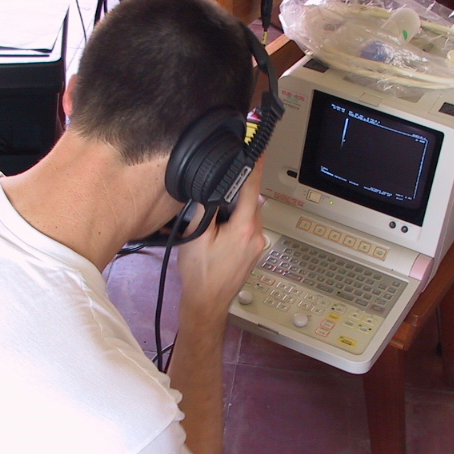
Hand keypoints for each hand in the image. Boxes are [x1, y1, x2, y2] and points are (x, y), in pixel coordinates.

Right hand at [176, 165, 266, 320]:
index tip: (257, 150)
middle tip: (215, 195)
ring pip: (248, 215)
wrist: (206, 304)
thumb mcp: (196, 236)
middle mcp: (257, 235)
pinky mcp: (253, 252)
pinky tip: (217, 233)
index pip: (253, 189)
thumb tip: (212, 189)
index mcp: (245, 228)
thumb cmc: (200, 275)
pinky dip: (234, 224)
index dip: (254, 166)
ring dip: (232, 212)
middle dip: (234, 194)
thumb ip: (207, 208)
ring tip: (212, 223)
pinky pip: (246, 228)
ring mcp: (257, 245)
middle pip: (250, 201)